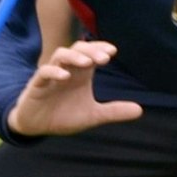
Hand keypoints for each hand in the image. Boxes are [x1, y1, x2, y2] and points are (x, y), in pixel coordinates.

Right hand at [6, 41, 143, 135]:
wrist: (36, 128)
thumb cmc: (63, 115)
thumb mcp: (92, 115)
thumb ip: (113, 111)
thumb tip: (140, 110)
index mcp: (81, 74)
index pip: (92, 53)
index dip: (100, 48)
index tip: (113, 51)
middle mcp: (67, 70)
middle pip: (78, 49)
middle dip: (91, 50)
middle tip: (105, 57)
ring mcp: (51, 76)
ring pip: (60, 55)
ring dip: (74, 57)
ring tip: (87, 63)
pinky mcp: (36, 86)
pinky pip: (43, 73)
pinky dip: (53, 71)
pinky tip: (65, 76)